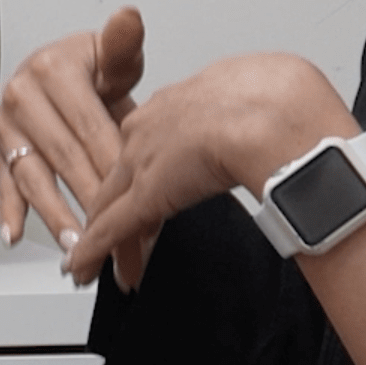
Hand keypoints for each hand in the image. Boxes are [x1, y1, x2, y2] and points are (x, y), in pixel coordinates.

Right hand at [0, 7, 143, 258]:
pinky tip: (14, 234)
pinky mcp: (1, 149)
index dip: (112, 161)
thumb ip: (122, 45)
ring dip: (53, 213)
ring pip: (33, 175)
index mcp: (51, 71)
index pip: (87, 124)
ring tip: (74, 243)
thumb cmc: (91, 70)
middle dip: (90, 197)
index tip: (134, 191)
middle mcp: (23, 97)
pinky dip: (9, 211)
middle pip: (62, 155)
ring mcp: (9, 126)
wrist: (63, 73)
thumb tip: (128, 19)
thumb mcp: (111, 55)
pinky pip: (4, 183)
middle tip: (112, 230)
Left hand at [65, 51, 356, 287]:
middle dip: (123, 206)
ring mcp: (143, 163)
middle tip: (123, 234)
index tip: (157, 183)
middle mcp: (151, 128)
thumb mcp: (265, 96)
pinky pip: (109, 228)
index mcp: (181, 102)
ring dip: (111, 237)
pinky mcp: (143, 197)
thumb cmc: (283, 102)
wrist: (276, 115)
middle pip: (126, 173)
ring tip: (107, 264)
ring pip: (115, 203)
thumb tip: (276, 129)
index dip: (153, 166)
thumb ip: (256, 114)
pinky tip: (83, 268)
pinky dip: (93, 250)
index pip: (154, 141)